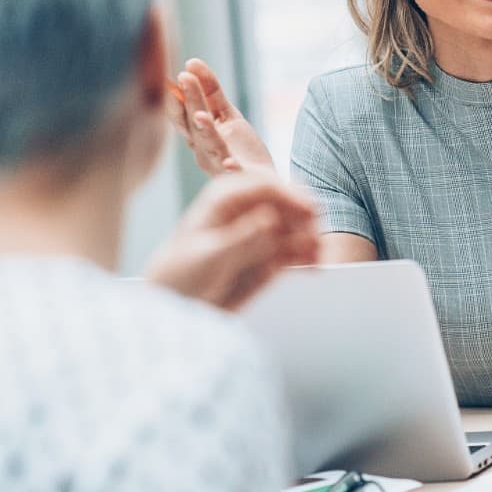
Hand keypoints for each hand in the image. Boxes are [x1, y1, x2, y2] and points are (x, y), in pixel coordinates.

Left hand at [145, 172, 319, 310]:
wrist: (175, 306)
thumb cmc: (178, 275)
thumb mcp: (208, 256)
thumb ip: (241, 238)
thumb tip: (270, 218)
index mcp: (225, 198)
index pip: (265, 185)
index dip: (291, 195)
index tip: (311, 211)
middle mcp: (246, 210)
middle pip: (287, 203)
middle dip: (305, 219)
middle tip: (315, 240)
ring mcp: (260, 232)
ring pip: (296, 228)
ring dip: (310, 240)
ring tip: (316, 259)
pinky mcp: (269, 255)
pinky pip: (294, 250)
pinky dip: (306, 256)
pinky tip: (313, 267)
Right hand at [165, 58, 274, 175]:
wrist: (266, 187)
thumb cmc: (243, 151)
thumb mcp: (227, 115)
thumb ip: (211, 90)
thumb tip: (192, 61)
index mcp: (196, 134)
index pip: (180, 110)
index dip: (173, 92)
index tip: (167, 72)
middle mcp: (201, 148)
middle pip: (192, 121)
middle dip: (189, 99)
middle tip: (183, 77)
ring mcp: (218, 163)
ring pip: (209, 143)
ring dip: (203, 129)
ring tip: (200, 115)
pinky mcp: (239, 177)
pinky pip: (233, 173)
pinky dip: (230, 168)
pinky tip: (231, 163)